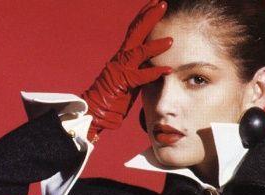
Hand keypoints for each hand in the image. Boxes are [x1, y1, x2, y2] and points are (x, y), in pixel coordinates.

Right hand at [80, 0, 172, 142]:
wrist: (94, 113)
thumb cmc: (110, 100)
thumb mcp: (127, 81)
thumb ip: (137, 70)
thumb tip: (150, 65)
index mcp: (121, 56)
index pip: (134, 31)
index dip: (144, 16)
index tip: (155, 4)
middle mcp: (120, 58)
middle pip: (136, 32)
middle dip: (150, 16)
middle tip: (162, 2)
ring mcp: (121, 70)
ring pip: (139, 51)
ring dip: (156, 45)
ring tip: (171, 39)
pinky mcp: (123, 85)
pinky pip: (141, 77)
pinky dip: (155, 73)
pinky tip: (168, 70)